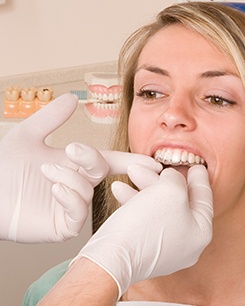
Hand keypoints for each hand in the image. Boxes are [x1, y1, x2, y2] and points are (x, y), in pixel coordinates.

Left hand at [0, 93, 161, 242]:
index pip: (109, 161)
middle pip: (101, 172)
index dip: (130, 161)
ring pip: (89, 192)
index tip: (150, 161)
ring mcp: (70, 206)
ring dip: (71, 178)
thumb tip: (72, 98)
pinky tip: (55, 189)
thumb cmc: (3, 167)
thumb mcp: (28, 135)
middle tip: (73, 151)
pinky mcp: (62, 226)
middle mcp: (76, 185)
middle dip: (91, 160)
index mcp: (74, 165)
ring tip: (47, 172)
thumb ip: (52, 117)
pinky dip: (71, 198)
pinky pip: (79, 214)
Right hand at [72, 164, 212, 298]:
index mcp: (200, 232)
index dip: (199, 178)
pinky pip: (144, 218)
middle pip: (178, 201)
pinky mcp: (144, 249)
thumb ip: (177, 178)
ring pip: (159, 207)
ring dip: (145, 186)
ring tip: (132, 171)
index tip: (198, 166)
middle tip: (156, 164)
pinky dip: (135, 201)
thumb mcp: (170, 190)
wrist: (112, 258)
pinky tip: (120, 188)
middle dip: (163, 179)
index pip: (204, 198)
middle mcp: (185, 243)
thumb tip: (172, 177)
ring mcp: (164, 248)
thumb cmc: (146, 225)